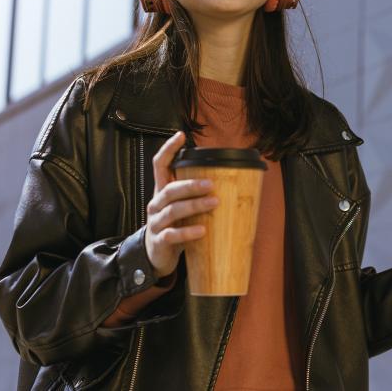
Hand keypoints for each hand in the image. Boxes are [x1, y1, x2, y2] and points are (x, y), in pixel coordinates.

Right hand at [144, 131, 217, 277]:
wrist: (157, 255)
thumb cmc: (176, 225)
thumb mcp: (183, 207)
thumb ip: (198, 195)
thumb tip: (235, 180)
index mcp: (163, 192)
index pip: (160, 165)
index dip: (168, 150)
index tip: (181, 135)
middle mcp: (156, 204)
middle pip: (170, 189)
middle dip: (191, 185)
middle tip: (211, 184)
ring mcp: (156, 223)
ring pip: (172, 210)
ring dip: (194, 205)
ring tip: (214, 203)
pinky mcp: (160, 241)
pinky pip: (172, 235)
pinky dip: (188, 232)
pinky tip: (203, 231)